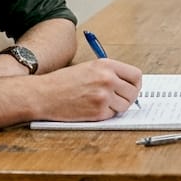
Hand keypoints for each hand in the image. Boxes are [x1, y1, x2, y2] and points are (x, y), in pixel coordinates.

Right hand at [28, 58, 144, 121]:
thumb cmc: (63, 81)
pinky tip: (92, 108)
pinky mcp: (98, 112)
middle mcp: (107, 79)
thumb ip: (109, 73)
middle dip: (128, 97)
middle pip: (133, 92)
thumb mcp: (89, 67)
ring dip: (117, 107)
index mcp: (106, 65)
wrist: (44, 94)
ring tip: (102, 103)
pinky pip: (112, 115)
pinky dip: (105, 114)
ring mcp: (103, 96)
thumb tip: (128, 83)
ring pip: (125, 106)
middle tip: (118, 99)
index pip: (136, 75)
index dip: (135, 84)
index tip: (131, 88)